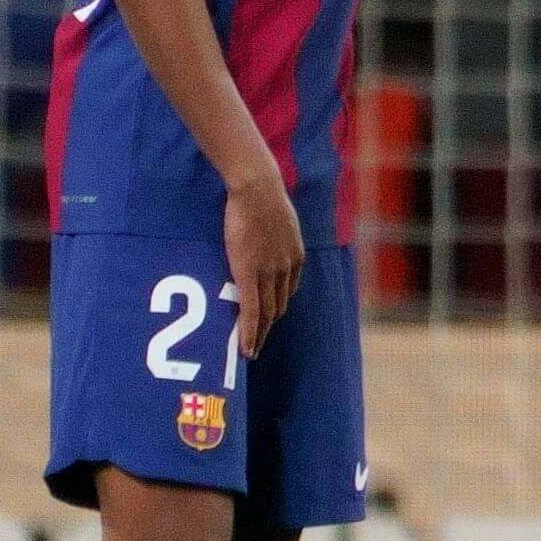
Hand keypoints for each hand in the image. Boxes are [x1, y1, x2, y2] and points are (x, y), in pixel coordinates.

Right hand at [222, 168, 304, 359]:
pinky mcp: (249, 274)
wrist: (258, 189)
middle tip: (257, 343)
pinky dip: (248, 332)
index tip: (269, 319)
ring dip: (258, 335)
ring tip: (250, 351)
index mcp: (295, 257)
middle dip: (267, 327)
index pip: (287, 292)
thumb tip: (267, 241)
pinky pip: (250, 310)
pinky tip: (245, 347)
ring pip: (265, 314)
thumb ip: (277, 238)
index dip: (276, 307)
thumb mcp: (281, 221)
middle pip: (277, 307)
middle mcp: (286, 270)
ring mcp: (268, 274)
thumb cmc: (264, 198)